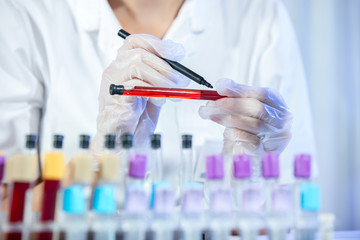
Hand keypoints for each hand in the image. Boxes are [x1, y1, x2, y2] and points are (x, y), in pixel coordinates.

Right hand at [93, 34, 189, 152]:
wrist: (124, 141)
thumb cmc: (137, 118)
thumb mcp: (155, 93)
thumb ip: (163, 79)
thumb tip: (181, 69)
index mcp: (124, 66)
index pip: (136, 41)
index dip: (158, 44)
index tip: (177, 53)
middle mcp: (116, 70)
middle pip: (139, 51)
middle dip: (165, 64)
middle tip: (180, 80)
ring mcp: (113, 82)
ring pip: (137, 63)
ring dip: (161, 77)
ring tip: (171, 92)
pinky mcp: (115, 96)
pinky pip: (135, 83)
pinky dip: (153, 91)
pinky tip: (159, 101)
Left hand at [199, 78, 291, 155]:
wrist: (248, 159)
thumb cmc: (247, 131)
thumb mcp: (241, 111)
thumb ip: (234, 97)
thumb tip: (222, 86)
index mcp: (277, 105)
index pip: (262, 93)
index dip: (240, 90)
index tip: (220, 87)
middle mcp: (281, 120)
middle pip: (257, 108)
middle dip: (231, 104)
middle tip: (211, 105)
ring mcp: (277, 137)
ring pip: (254, 124)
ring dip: (228, 119)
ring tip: (212, 116)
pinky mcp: (268, 152)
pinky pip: (252, 141)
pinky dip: (236, 134)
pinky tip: (226, 132)